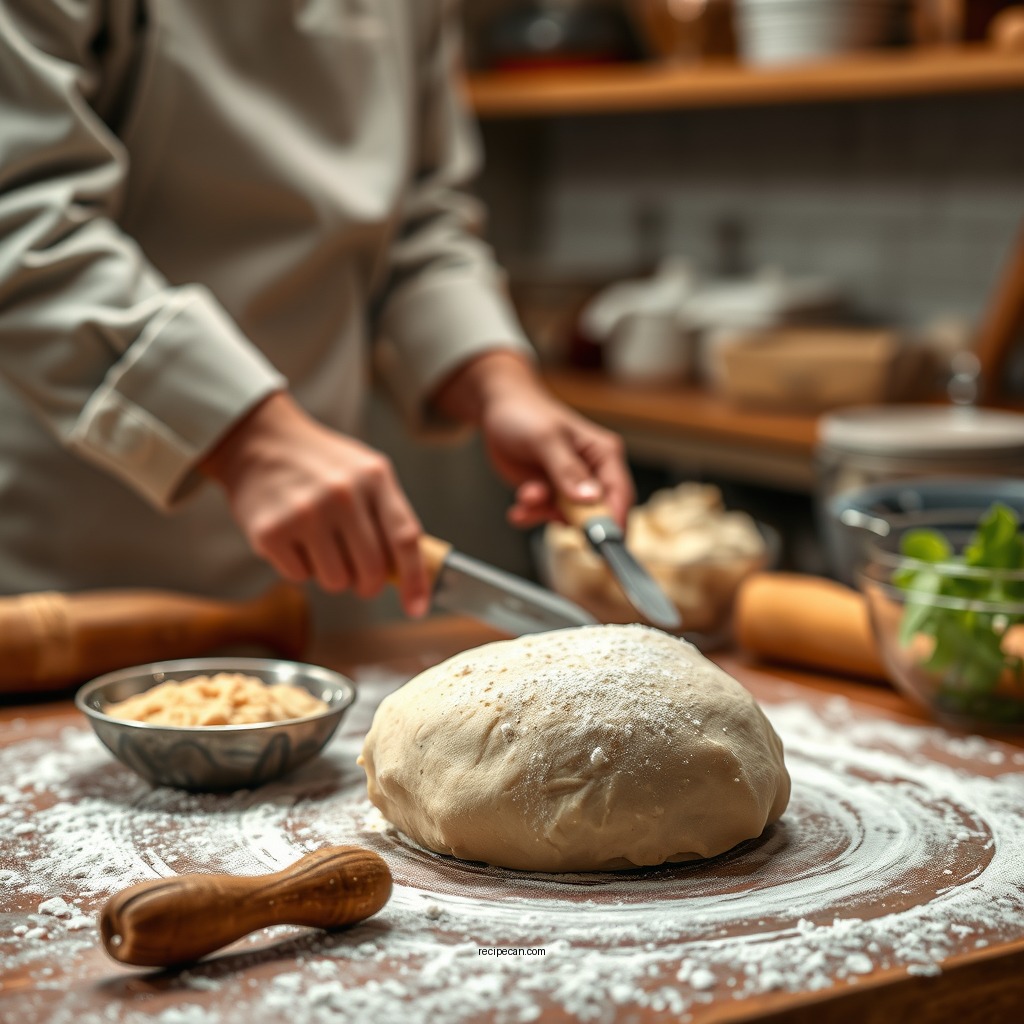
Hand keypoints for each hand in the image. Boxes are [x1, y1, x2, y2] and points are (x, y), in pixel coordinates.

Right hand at [201, 392, 428, 615]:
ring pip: (336, 581)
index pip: (405, 538)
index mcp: (375, 478)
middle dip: (368, 584)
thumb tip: (410, 572)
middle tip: (360, 578)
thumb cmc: (321, 464)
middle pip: (372, 569)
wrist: (259, 441)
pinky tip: (293, 538)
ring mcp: (306, 513)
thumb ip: (388, 514)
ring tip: (320, 545)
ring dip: (333, 575)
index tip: (417, 608)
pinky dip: (300, 567)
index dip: (415, 580)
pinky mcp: (272, 531)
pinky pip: (300, 577)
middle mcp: (343, 495)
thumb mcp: (366, 472)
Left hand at [432, 352, 633, 527]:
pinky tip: (517, 509)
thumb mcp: (545, 439)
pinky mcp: (551, 493)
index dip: (614, 520)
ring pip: (567, 518)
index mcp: (604, 454)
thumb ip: (567, 470)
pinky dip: (531, 514)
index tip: (600, 540)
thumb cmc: (526, 414)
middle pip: (597, 513)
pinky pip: (546, 515)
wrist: (498, 410)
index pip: (620, 494)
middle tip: (547, 510)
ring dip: (543, 512)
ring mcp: (571, 486)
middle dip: (570, 518)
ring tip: (525, 496)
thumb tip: (590, 498)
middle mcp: (593, 472)